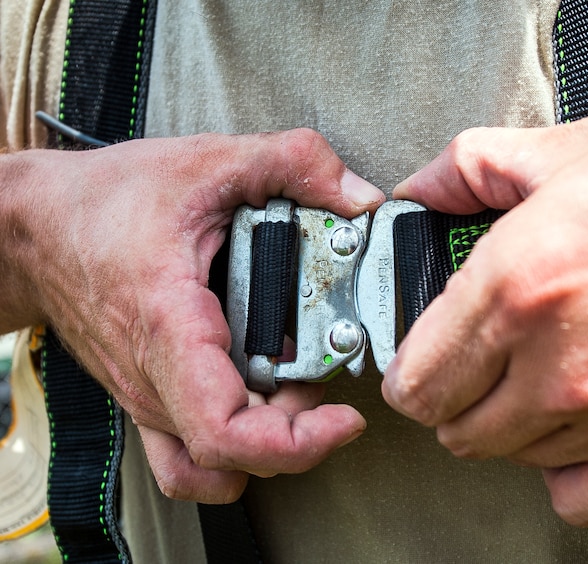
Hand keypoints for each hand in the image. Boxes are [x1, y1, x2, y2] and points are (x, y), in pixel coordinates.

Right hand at [0, 130, 384, 502]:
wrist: (34, 226)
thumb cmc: (105, 199)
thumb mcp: (209, 162)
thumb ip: (295, 163)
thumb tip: (360, 199)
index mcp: (170, 328)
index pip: (226, 431)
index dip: (296, 444)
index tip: (345, 420)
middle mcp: (155, 380)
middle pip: (234, 455)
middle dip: (300, 429)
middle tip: (326, 374)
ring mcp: (147, 398)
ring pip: (213, 464)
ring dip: (269, 439)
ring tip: (298, 387)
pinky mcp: (148, 396)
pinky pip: (186, 458)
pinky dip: (233, 447)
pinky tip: (263, 400)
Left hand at [382, 83, 587, 524]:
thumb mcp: (581, 146)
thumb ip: (477, 168)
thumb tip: (428, 188)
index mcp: (523, 286)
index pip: (415, 380)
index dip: (410, 364)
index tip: (423, 350)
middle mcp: (563, 367)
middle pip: (456, 427)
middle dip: (455, 392)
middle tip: (479, 353)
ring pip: (514, 457)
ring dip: (511, 421)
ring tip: (541, 369)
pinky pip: (581, 495)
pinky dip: (567, 466)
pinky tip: (583, 421)